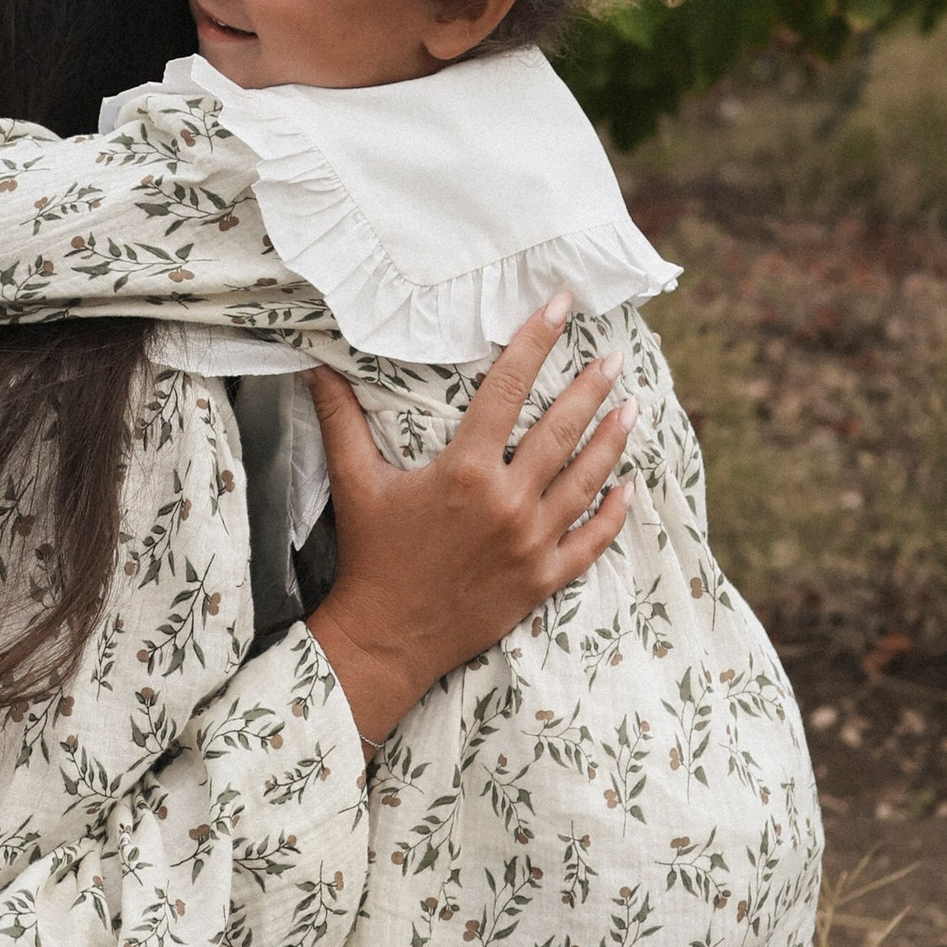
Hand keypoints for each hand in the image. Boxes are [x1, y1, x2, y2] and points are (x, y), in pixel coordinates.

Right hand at [302, 297, 633, 743]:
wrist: (386, 639)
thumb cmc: (370, 557)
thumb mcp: (355, 484)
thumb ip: (341, 421)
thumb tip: (314, 367)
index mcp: (465, 471)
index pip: (508, 389)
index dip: (535, 342)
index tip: (560, 306)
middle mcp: (507, 501)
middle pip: (561, 430)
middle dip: (590, 388)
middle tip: (614, 358)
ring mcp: (531, 542)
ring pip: (585, 480)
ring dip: (611, 441)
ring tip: (632, 408)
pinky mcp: (543, 579)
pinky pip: (591, 541)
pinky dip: (612, 514)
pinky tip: (628, 488)